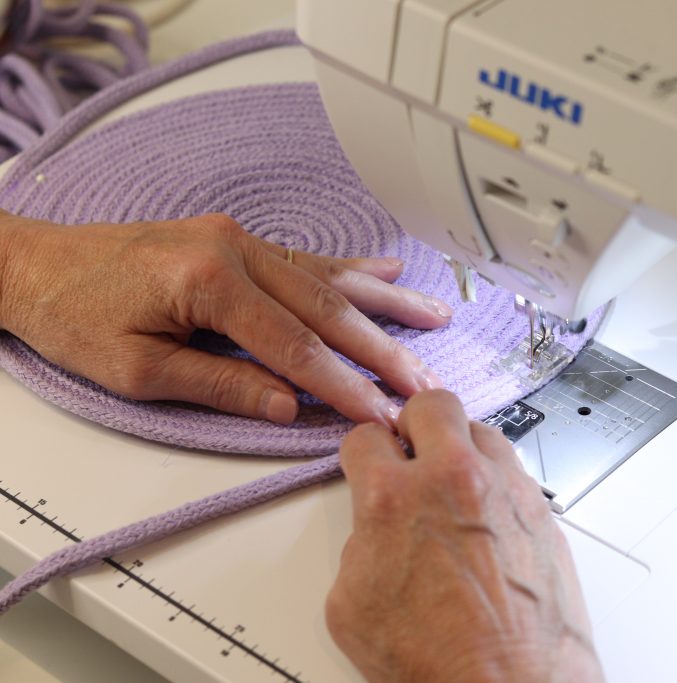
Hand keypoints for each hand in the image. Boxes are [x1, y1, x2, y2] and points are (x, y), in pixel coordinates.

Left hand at [0, 212, 451, 424]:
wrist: (32, 263)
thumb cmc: (72, 315)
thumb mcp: (137, 369)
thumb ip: (220, 383)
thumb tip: (287, 406)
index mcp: (209, 282)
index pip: (296, 347)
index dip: (344, 386)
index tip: (382, 413)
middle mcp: (234, 250)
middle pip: (327, 309)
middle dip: (382, 349)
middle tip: (425, 379)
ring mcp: (239, 238)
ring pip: (328, 277)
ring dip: (384, 303)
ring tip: (433, 320)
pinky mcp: (236, 239)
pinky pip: (306, 257)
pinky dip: (351, 268)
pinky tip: (388, 270)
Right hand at [328, 390, 604, 682]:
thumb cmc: (438, 659)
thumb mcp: (352, 606)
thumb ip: (359, 546)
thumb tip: (373, 533)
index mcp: (394, 499)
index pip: (367, 438)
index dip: (364, 451)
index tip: (370, 459)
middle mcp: (453, 480)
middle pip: (431, 404)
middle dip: (415, 421)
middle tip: (413, 447)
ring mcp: (503, 489)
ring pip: (481, 429)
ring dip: (462, 447)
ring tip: (454, 480)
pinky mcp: (541, 508)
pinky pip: (515, 469)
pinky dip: (496, 480)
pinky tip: (487, 510)